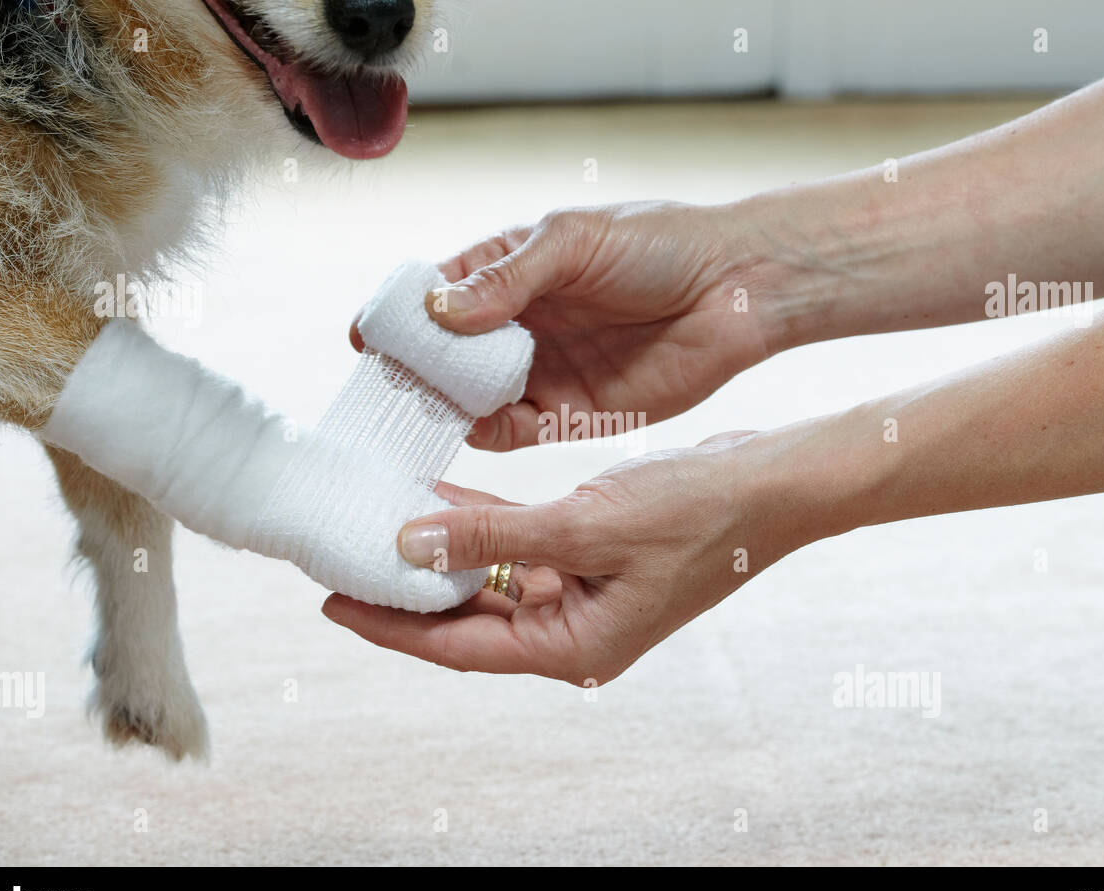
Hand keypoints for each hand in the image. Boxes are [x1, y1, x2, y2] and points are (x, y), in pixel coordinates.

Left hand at [322, 430, 798, 683]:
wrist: (771, 484)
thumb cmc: (696, 512)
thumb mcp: (583, 524)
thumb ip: (491, 535)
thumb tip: (407, 545)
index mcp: (575, 648)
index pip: (461, 647)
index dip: (393, 627)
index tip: (332, 601)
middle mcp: (576, 632)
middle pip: (470, 619)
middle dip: (409, 590)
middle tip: (345, 558)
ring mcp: (587, 599)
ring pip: (492, 583)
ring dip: (444, 554)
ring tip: (382, 522)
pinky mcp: (596, 563)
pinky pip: (522, 553)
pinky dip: (485, 529)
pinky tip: (446, 498)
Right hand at [351, 201, 792, 450]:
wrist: (735, 289)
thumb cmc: (659, 244)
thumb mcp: (574, 242)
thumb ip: (507, 279)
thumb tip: (436, 312)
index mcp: (507, 271)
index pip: (432, 296)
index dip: (397, 317)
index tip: (368, 339)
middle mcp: (515, 325)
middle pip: (442, 356)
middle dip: (411, 372)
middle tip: (384, 391)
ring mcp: (540, 371)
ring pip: (470, 399)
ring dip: (444, 408)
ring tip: (419, 417)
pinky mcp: (571, 415)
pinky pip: (513, 431)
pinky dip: (486, 435)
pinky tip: (473, 430)